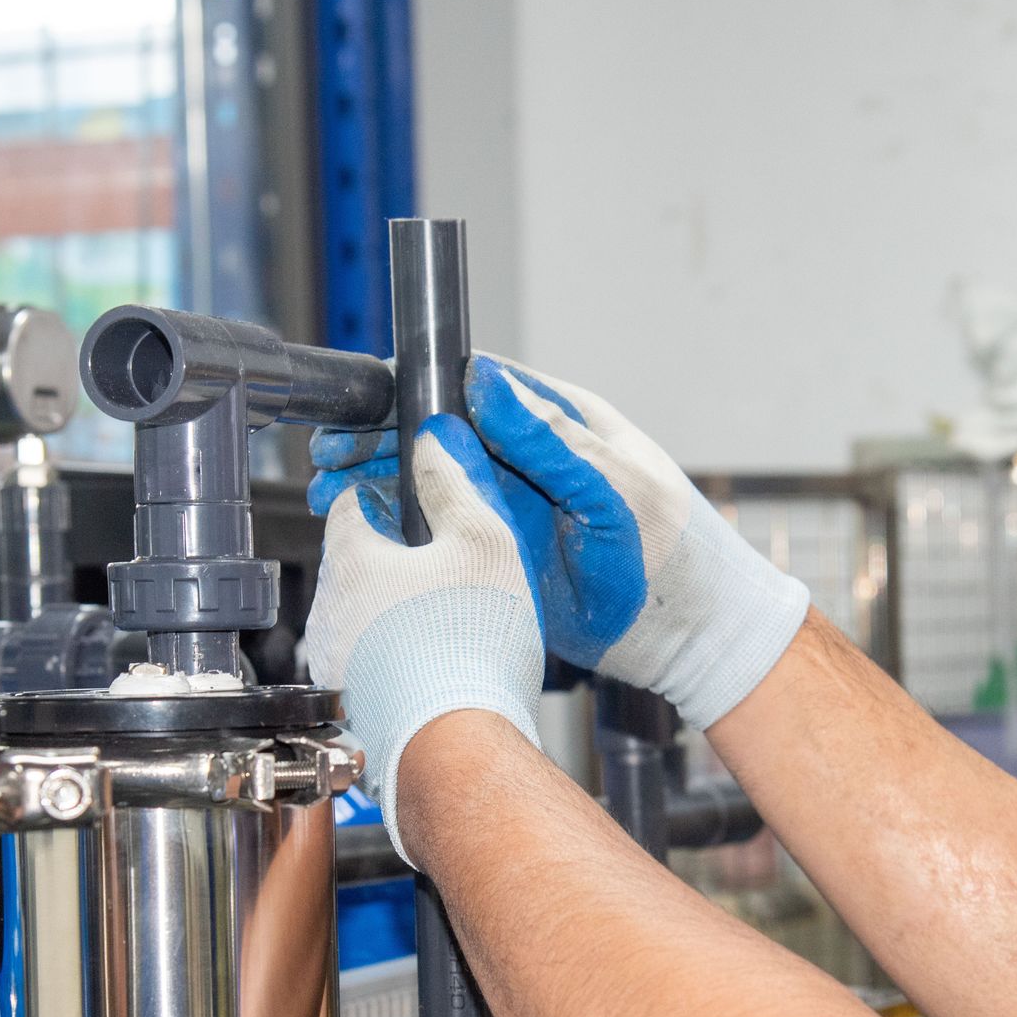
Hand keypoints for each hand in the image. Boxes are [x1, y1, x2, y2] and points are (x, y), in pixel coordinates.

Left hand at [305, 414, 545, 861]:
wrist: (459, 750)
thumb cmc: (472, 650)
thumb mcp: (483, 540)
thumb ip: (455, 483)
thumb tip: (434, 443)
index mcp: (351, 558)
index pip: (352, 502)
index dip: (390, 497)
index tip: (419, 508)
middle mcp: (327, 610)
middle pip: (355, 562)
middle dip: (394, 560)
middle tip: (447, 569)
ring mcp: (332, 663)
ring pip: (359, 615)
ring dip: (393, 612)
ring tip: (448, 623)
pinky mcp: (347, 707)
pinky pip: (367, 665)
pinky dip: (393, 659)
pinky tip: (436, 667)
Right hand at [309, 354, 807, 728]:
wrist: (685, 634)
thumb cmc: (669, 553)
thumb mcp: (611, 487)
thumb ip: (550, 439)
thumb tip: (488, 381)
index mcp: (555, 421)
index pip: (469, 386)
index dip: (412, 390)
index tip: (369, 401)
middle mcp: (523, 455)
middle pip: (434, 430)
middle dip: (377, 435)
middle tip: (331, 453)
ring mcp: (507, 502)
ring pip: (425, 478)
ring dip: (375, 479)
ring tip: (331, 488)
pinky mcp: (496, 548)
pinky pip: (435, 528)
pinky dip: (394, 525)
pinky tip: (361, 527)